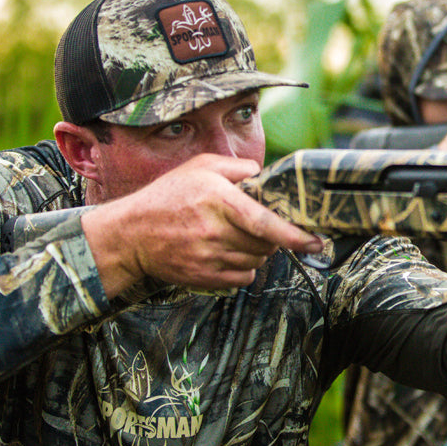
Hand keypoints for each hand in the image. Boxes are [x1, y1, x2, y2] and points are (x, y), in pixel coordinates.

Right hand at [83, 154, 323, 295]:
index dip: (293, 234)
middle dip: (272, 236)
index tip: (314, 241)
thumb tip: (263, 175)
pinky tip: (227, 252)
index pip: (264, 223)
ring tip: (237, 235)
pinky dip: (244, 267)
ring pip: (257, 261)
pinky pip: (243, 277)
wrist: (131, 234)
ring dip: (257, 250)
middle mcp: (215, 232)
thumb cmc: (167, 196)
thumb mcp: (199, 167)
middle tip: (258, 225)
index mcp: (218, 200)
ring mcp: (209, 258)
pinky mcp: (204, 278)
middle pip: (266, 244)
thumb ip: (236, 167)